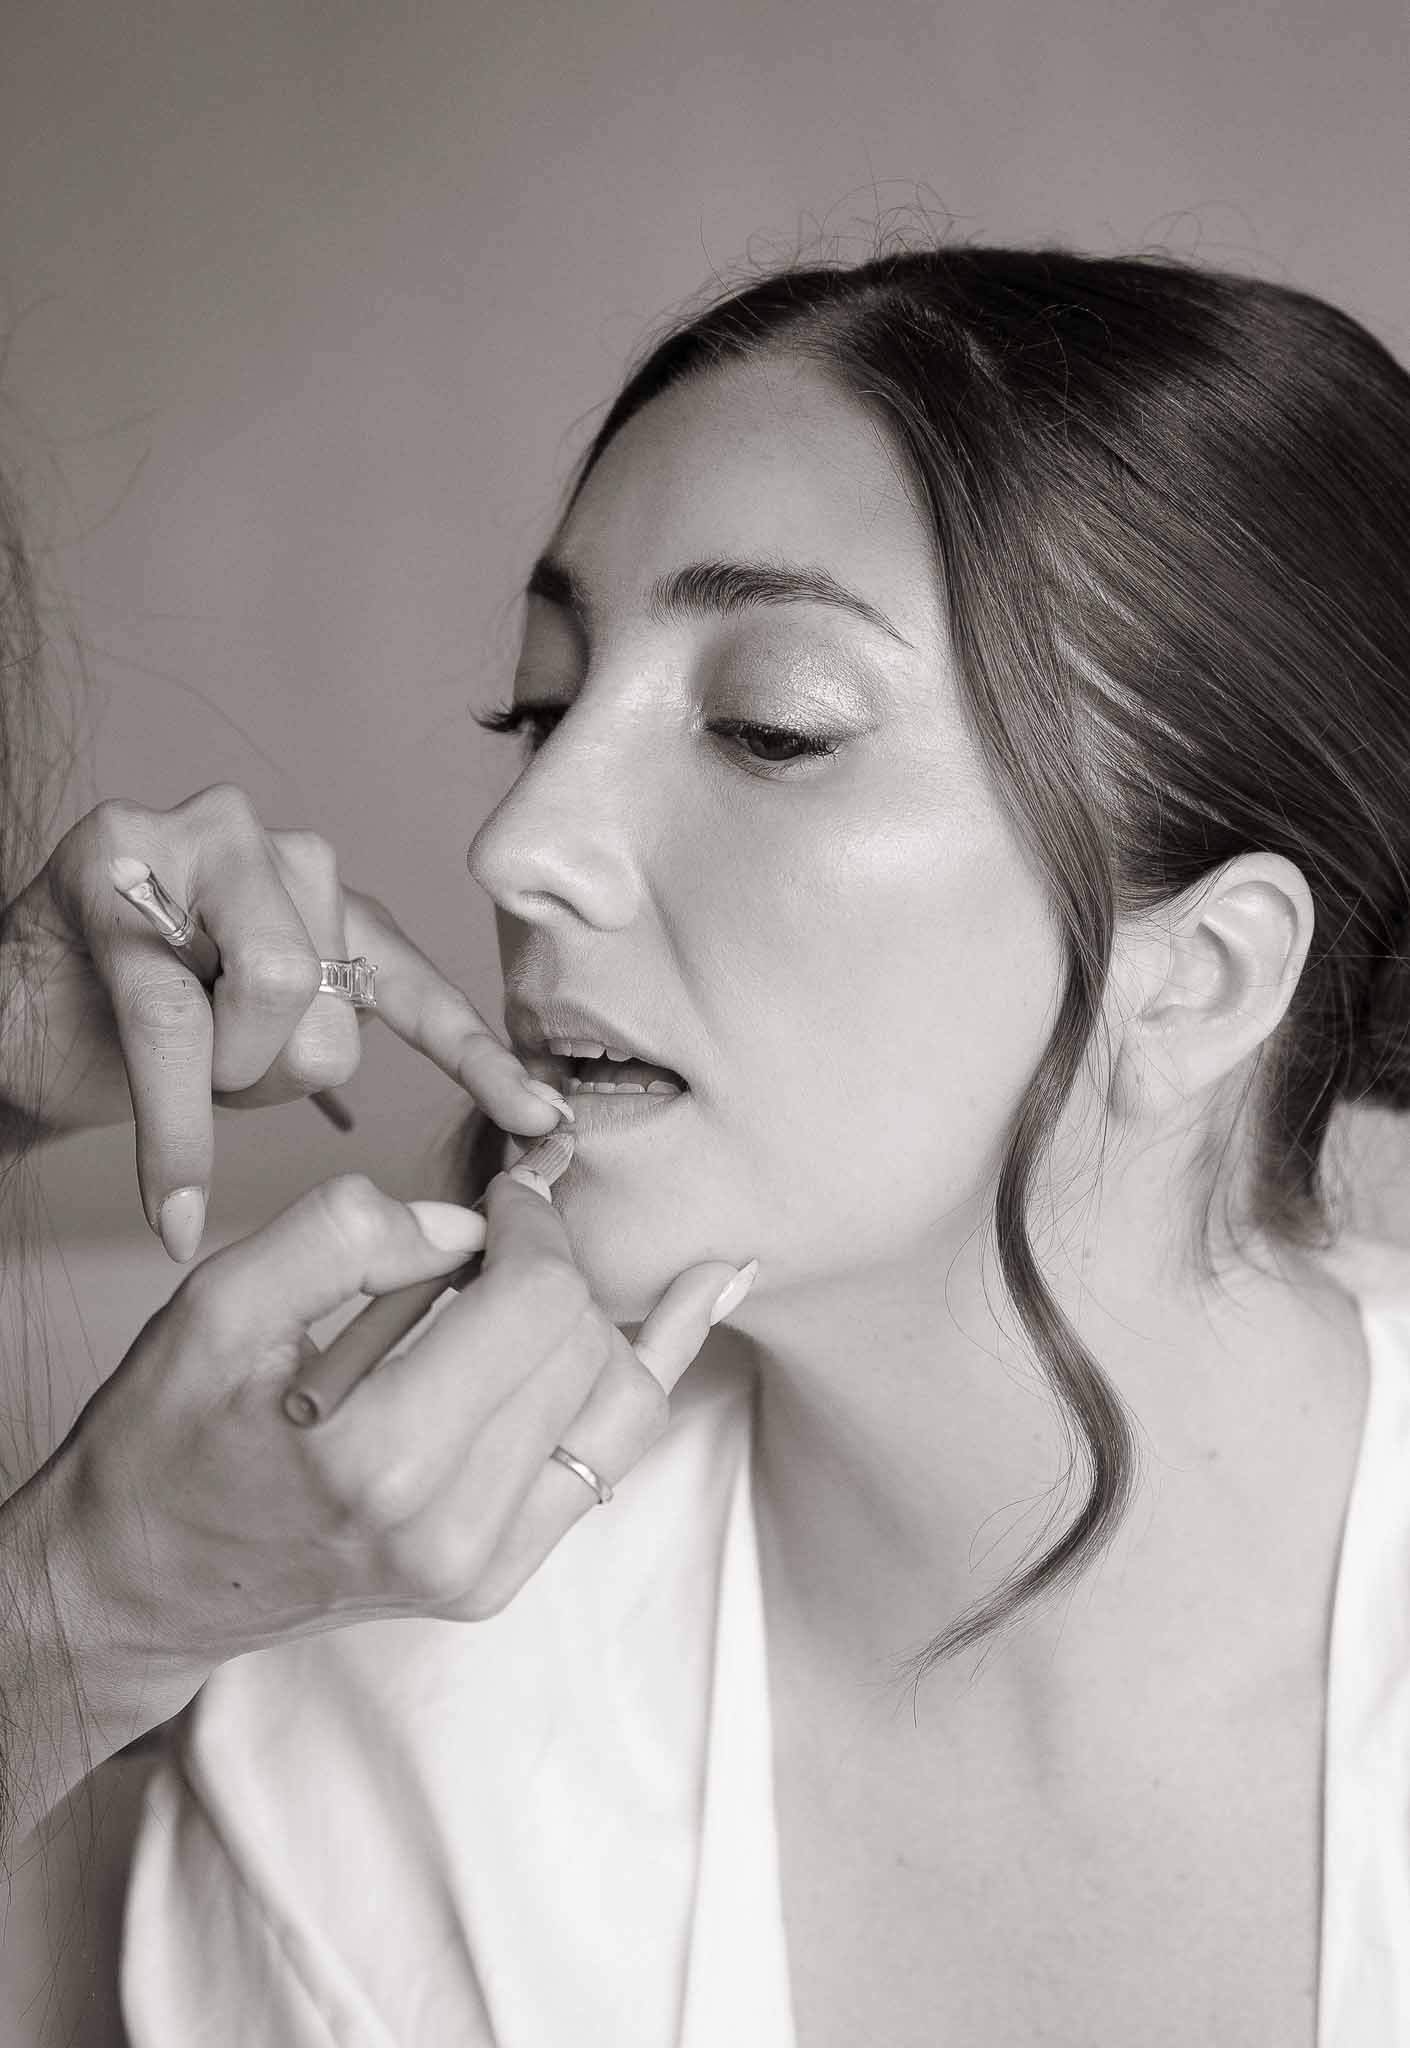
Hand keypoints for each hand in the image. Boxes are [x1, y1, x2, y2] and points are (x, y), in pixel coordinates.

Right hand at [0, 784, 567, 1253]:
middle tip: (206, 1076)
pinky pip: (172, 1019)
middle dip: (269, 1080)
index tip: (546, 1120)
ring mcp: (194, 838)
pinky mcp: (114, 863)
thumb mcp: (256, 1048)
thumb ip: (332, 1047)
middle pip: (333, 1005)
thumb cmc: (134, 1037)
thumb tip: (476, 1117)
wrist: (10, 1023)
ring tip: (169, 1058)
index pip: (415, 986)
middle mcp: (273, 848)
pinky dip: (175, 1132)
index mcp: (323, 898)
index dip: (479, 1060)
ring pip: (270, 993)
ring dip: (215, 1074)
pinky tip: (174, 1210)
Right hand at [41, 1171, 749, 1695]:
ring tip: (545, 1274)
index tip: (501, 1195)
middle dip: (553, 1263)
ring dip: (593, 1316)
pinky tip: (707, 1293)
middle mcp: (447, 1528)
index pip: (536, 1300)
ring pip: (620, 1399)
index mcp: (378, 1458)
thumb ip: (338, 1237)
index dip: (532, 1222)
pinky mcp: (496, 1579)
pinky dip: (650, 1369)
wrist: (141, 1582)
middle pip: (582, 1341)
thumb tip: (465, 1223)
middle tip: (500, 1233)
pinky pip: (613, 1456)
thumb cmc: (166, 1441)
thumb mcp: (215, 1311)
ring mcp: (481, 1566)